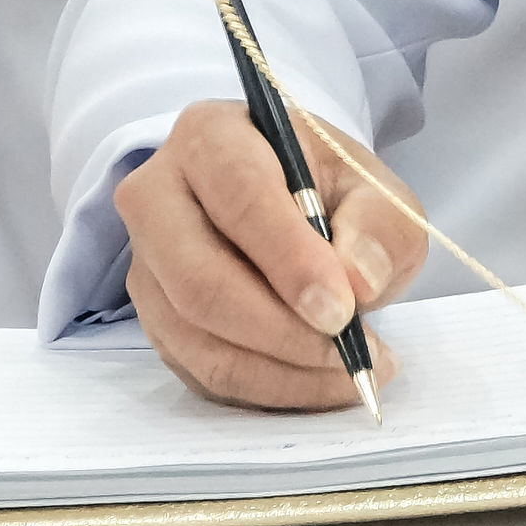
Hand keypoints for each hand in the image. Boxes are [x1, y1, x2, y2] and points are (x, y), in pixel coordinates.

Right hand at [115, 100, 426, 408]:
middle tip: (354, 354)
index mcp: (210, 136)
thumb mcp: (376, 190)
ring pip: (197, 336)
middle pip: (199, 278)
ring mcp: (147, 264)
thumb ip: (378, 226)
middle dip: (282, 330)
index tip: (342, 309)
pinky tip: (321, 381)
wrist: (295, 209)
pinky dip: (268, 388)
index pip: (238, 197)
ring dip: (282, 371)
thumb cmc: (330, 191)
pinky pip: (201, 371)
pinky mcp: (155, 320)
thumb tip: (358, 281)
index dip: (289, 260)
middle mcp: (158, 195)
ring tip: (355, 371)